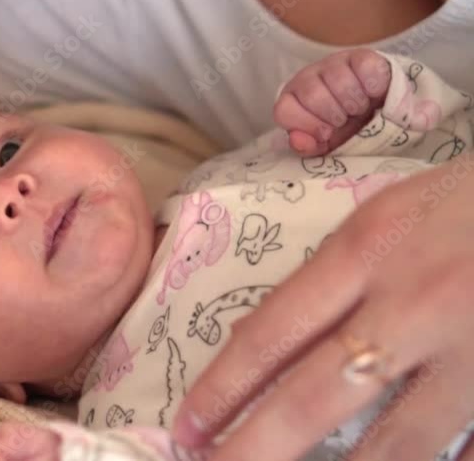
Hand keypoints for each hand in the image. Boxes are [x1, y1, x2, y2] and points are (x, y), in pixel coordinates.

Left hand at [171, 162, 473, 460]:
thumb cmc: (471, 198)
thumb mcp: (391, 214)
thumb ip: (340, 275)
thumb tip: (278, 345)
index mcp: (368, 249)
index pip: (273, 332)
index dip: (223, 387)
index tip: (187, 425)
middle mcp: (413, 301)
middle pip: (316, 395)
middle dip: (256, 447)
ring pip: (397, 440)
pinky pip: (471, 442)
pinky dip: (443, 460)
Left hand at [274, 48, 391, 155]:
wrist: (381, 110)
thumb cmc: (346, 127)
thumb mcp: (326, 144)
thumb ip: (307, 146)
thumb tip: (296, 139)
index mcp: (293, 99)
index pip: (283, 111)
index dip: (307, 125)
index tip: (327, 133)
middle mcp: (307, 77)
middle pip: (312, 96)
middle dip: (334, 115)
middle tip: (346, 119)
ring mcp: (333, 62)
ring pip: (340, 82)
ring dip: (355, 103)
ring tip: (360, 108)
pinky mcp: (360, 55)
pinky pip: (365, 68)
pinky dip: (373, 87)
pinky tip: (373, 93)